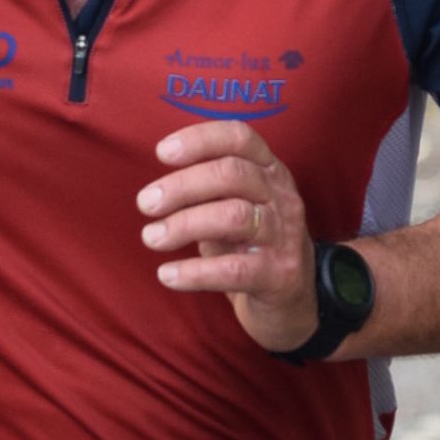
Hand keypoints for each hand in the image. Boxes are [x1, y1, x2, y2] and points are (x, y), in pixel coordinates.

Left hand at [136, 121, 318, 352]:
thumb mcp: (235, 208)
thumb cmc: (252, 246)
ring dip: (184, 224)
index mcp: (271, 172)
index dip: (200, 139)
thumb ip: (207, 192)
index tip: (162, 152)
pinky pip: (233, 269)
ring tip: (151, 237)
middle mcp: (282, 197)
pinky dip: (195, 272)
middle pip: (232, 174)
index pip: (240, 138)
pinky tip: (167, 275)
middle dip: (182, 185)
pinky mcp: (280, 275)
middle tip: (145, 204)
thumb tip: (156, 189)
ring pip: (234, 216)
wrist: (294, 301)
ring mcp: (285, 236)